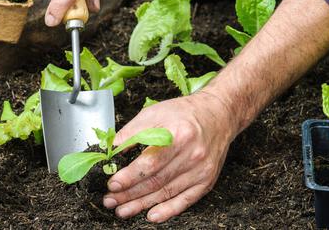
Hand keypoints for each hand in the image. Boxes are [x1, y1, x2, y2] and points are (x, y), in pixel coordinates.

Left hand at [103, 91, 236, 222]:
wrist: (218, 115)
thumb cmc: (185, 113)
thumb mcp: (155, 112)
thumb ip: (132, 131)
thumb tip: (112, 148)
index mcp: (178, 135)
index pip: (150, 162)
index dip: (129, 177)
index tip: (113, 184)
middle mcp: (192, 155)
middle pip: (156, 181)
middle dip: (130, 194)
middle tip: (110, 200)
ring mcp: (201, 170)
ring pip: (167, 193)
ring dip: (142, 205)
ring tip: (123, 210)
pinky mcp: (207, 180)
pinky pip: (186, 200)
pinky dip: (168, 210)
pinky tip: (152, 216)